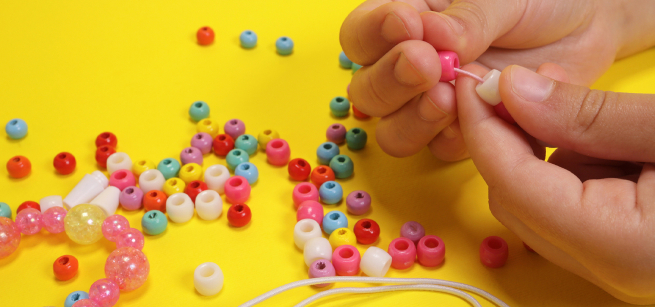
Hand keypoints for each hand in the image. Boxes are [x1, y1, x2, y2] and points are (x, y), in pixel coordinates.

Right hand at [341, 0, 654, 160]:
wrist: (587, 24)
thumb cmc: (538, 0)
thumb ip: (467, 18)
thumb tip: (434, 38)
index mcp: (405, 23)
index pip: (359, 36)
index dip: (374, 35)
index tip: (408, 25)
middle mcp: (409, 68)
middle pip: (367, 93)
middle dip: (392, 81)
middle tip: (429, 63)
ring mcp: (433, 105)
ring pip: (393, 132)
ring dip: (415, 118)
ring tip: (450, 96)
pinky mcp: (464, 134)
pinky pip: (442, 150)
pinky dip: (458, 137)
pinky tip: (486, 115)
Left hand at [457, 62, 654, 303]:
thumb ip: (589, 114)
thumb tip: (511, 92)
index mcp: (621, 245)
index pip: (512, 184)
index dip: (484, 130)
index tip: (472, 82)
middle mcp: (611, 270)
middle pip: (516, 200)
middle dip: (510, 139)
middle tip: (526, 86)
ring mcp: (621, 269)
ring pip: (540, 206)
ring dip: (545, 152)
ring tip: (585, 109)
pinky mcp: (631, 256)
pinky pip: (574, 210)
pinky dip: (576, 168)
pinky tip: (610, 140)